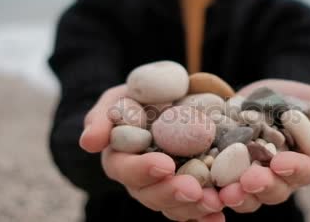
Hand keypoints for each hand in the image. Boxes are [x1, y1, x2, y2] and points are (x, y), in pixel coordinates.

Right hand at [79, 84, 224, 221]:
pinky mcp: (185, 190)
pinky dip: (206, 215)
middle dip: (173, 194)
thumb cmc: (136, 98)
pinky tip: (220, 216)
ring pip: (173, 206)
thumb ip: (102, 119)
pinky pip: (193, 208)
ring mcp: (162, 188)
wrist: (163, 101)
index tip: (165, 165)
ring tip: (215, 203)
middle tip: (195, 190)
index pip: (125, 170)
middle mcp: (138, 180)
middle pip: (150, 195)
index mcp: (119, 159)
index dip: (143, 170)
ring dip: (193, 208)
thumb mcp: (116, 100)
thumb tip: (89, 143)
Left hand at [219, 79, 309, 212]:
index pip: (304, 171)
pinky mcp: (227, 176)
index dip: (294, 169)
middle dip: (263, 186)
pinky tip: (208, 189)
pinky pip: (222, 189)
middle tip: (250, 180)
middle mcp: (278, 178)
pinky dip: (215, 192)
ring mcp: (252, 180)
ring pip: (248, 197)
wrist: (258, 100)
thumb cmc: (292, 101)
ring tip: (226, 192)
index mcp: (303, 162)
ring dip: (239, 196)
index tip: (280, 161)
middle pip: (275, 190)